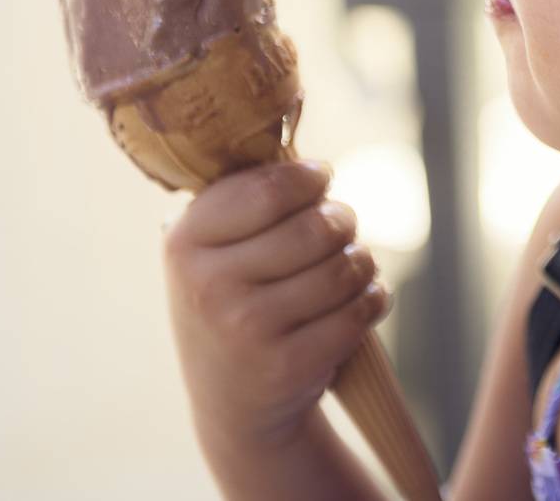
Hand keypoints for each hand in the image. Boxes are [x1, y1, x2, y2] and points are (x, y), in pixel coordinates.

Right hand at [161, 159, 393, 447]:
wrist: (234, 405)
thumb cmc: (236, 303)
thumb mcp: (215, 252)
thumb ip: (249, 199)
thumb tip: (305, 154)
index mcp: (185, 243)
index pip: (268, 188)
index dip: (309, 178)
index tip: (320, 179)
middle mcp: (208, 285)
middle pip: (317, 225)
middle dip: (342, 220)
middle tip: (340, 227)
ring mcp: (247, 328)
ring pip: (345, 265)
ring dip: (361, 261)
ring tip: (349, 267)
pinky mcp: (288, 365)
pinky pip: (361, 308)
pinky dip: (373, 297)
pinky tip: (360, 301)